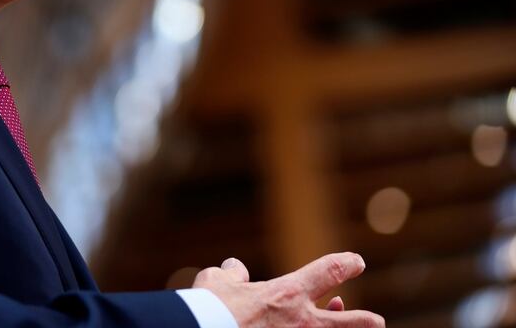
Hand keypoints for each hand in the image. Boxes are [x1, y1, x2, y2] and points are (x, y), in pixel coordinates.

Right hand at [191, 253, 384, 326]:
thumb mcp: (215, 282)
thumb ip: (231, 274)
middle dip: (366, 321)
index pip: (329, 271)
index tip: (356, 262)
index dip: (346, 264)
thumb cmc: (208, 309)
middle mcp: (302, 322)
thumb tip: (235, 267)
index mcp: (288, 293)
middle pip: (352, 322)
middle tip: (376, 320)